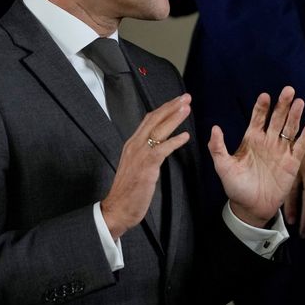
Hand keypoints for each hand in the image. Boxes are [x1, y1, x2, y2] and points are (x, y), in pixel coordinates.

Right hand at [101, 94, 191, 238]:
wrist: (118, 208)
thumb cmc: (128, 189)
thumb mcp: (135, 164)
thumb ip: (145, 152)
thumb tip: (157, 144)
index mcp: (132, 143)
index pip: (149, 119)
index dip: (164, 109)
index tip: (176, 101)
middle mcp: (134, 145)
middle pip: (154, 119)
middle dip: (171, 106)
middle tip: (185, 97)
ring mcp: (140, 154)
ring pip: (158, 130)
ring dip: (174, 118)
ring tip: (187, 108)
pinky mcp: (146, 166)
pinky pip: (162, 149)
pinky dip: (175, 141)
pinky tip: (185, 136)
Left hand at [209, 86, 304, 226]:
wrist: (250, 207)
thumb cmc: (235, 186)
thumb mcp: (223, 167)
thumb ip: (218, 148)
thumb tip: (215, 128)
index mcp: (251, 138)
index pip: (258, 117)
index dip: (262, 107)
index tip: (265, 96)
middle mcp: (268, 141)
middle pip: (277, 118)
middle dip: (283, 104)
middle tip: (288, 90)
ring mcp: (281, 151)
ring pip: (290, 129)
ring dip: (295, 116)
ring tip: (299, 102)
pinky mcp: (292, 163)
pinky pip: (300, 147)